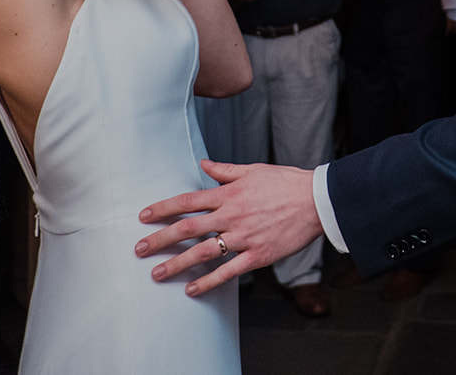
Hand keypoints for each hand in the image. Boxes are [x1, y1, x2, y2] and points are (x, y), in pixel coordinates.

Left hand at [135, 161, 322, 294]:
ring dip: (177, 264)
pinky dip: (208, 281)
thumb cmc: (286, 182)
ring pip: (203, 252)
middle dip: (161, 239)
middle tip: (139, 250)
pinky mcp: (258, 255)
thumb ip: (225, 171)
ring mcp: (244, 237)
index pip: (187, 201)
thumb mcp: (254, 170)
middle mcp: (232, 215)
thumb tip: (203, 165)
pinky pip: (228, 271)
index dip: (163, 209)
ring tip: (157, 274)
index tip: (144, 217)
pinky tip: (192, 289)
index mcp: (229, 194)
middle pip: (188, 228)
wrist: (316, 200)